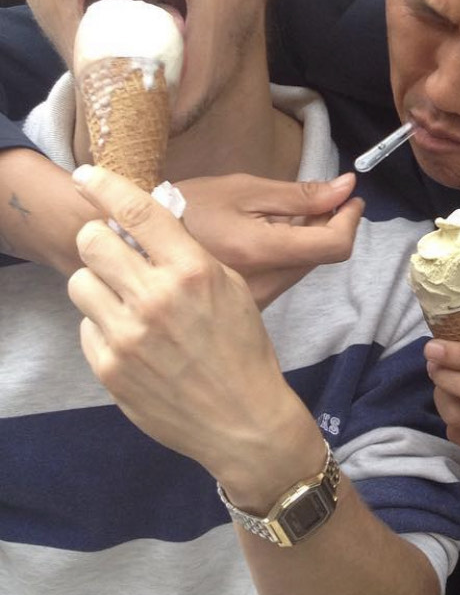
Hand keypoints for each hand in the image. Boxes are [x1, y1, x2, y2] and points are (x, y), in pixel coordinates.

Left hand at [66, 165, 310, 487]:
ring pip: (81, 282)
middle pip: (93, 240)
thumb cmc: (243, 348)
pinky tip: (135, 338)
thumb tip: (149, 224)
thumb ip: (189, 256)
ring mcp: (127, 335)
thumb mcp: (232, 288)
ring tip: (126, 299)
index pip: (136, 211)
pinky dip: (105, 325)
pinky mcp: (109, 367)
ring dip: (100, 283)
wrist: (242, 418)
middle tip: (116, 250)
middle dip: (101, 239)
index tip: (87, 176)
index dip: (105, 186)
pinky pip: (87, 325)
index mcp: (192, 271)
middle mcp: (155, 298)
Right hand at [178, 172, 363, 307]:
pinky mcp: (247, 306)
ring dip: (307, 239)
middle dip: (328, 224)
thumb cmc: (185, 208)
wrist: (132, 246)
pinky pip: (283, 277)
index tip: (351, 197)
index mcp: (262, 251)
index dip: (350, 220)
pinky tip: (263, 235)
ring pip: (302, 267)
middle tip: (315, 198)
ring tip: (280, 215)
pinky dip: (286, 253)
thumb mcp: (241, 190)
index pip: (334, 246)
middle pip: (321, 256)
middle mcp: (264, 285)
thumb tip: (346, 187)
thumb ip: (298, 194)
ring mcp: (255, 301)